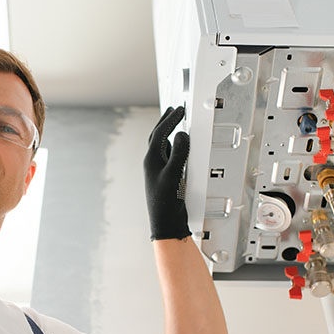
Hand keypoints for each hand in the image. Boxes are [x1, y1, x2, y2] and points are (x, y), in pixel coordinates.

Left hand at [143, 106, 190, 240]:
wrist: (166, 224)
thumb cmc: (166, 202)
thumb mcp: (174, 174)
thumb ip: (179, 153)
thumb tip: (183, 134)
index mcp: (151, 160)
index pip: (161, 132)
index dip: (171, 119)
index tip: (180, 109)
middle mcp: (152, 163)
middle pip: (157, 136)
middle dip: (166, 121)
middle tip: (174, 110)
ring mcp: (158, 171)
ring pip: (161, 145)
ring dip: (168, 132)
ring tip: (175, 123)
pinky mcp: (165, 178)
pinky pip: (167, 156)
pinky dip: (173, 146)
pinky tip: (178, 148)